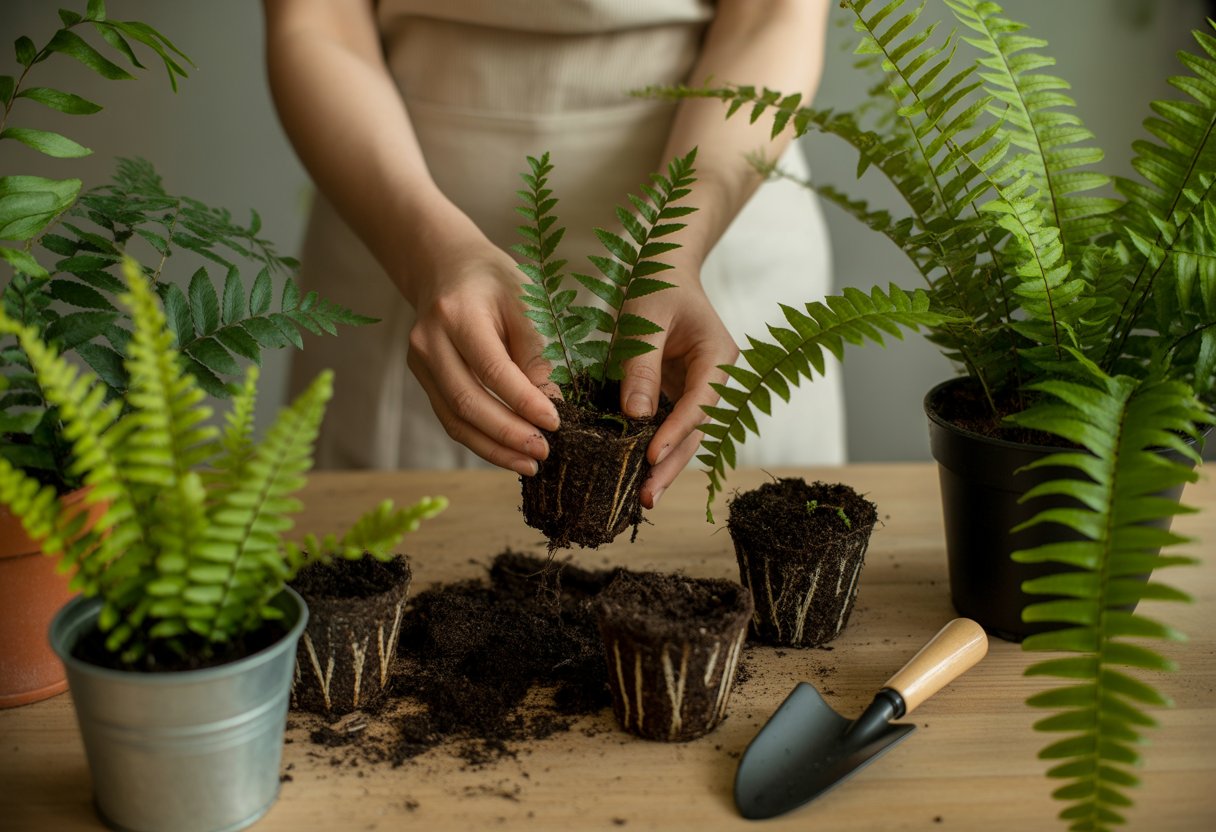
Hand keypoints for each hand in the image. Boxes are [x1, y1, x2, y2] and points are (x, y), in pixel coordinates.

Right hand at [406, 245, 559, 475]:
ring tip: (529, 464)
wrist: (449, 268)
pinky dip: (480, 440)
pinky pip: (450, 418)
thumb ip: (536, 351)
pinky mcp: (423, 379)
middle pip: (468, 400)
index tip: (555, 423)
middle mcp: (429, 341)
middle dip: (508, 433)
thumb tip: (550, 406)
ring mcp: (420, 363)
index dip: (524, 401)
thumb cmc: (497, 282)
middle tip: (543, 452)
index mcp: (457, 314)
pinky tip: (507, 453)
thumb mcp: (525, 301)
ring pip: (455, 419)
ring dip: (493, 448)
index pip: (492, 369)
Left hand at [618, 270, 737, 507]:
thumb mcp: (644, 318)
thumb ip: (641, 366)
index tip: (651, 458)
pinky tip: (636, 476)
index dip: (676, 433)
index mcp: (719, 358)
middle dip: (672, 465)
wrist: (664, 269)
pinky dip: (654, 451)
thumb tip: (636, 416)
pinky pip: (669, 427)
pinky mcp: (679, 395)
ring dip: (665, 467)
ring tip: (642, 499)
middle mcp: (717, 380)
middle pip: (697, 431)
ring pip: (686, 436)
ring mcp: (699, 390)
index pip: (701, 404)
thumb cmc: (657, 284)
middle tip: (646, 498)